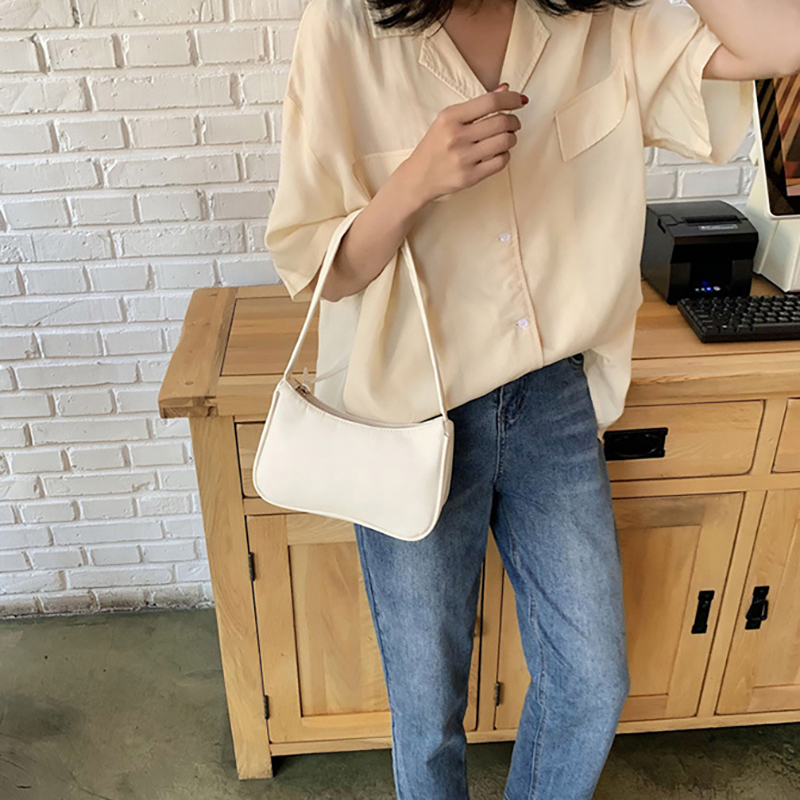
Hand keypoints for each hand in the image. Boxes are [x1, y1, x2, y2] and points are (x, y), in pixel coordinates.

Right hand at [398, 83, 527, 204]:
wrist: (418, 177)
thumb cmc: (435, 146)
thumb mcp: (448, 120)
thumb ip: (476, 105)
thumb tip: (505, 89)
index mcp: (450, 117)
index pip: (490, 102)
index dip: (511, 99)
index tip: (519, 101)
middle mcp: (456, 137)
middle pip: (501, 122)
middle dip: (514, 121)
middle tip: (513, 123)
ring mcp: (463, 158)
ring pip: (505, 141)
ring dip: (512, 138)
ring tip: (507, 138)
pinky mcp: (470, 177)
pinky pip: (501, 162)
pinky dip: (505, 155)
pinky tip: (499, 153)